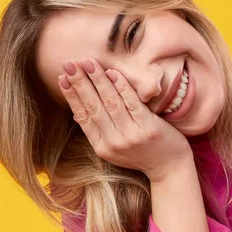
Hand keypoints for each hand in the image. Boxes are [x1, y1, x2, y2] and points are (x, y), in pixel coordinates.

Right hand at [58, 57, 192, 182]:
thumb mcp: (114, 149)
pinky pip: (132, 103)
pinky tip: (113, 73)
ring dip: (98, 80)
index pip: (82, 116)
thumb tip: (75, 114)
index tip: (61, 78)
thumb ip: (98, 132)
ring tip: (89, 62)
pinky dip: (122, 87)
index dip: (71, 96)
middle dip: (79, 83)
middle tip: (69, 64)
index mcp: (101, 147)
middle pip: (93, 107)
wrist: (170, 169)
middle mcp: (114, 142)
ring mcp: (131, 136)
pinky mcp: (149, 128)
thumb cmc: (141, 154)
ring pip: (111, 102)